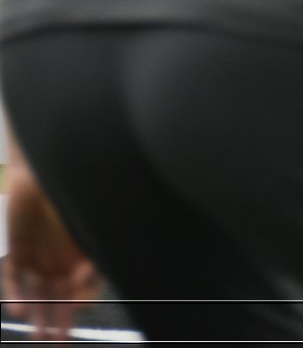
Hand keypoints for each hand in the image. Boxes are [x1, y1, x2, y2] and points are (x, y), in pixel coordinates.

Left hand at [3, 167, 101, 340]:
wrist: (38, 170)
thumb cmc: (66, 192)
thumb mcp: (84, 221)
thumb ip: (88, 248)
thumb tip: (86, 276)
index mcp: (82, 252)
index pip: (86, 285)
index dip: (84, 299)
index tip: (80, 307)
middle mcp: (61, 258)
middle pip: (61, 297)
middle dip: (61, 321)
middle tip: (59, 342)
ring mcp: (39, 256)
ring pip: (38, 294)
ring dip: (39, 316)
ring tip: (39, 337)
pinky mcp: (16, 251)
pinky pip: (15, 278)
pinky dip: (16, 295)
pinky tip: (18, 311)